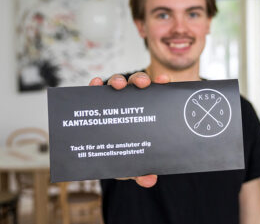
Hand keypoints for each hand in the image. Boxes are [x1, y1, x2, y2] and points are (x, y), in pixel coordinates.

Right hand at [88, 71, 168, 187]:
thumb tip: (149, 180)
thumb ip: (141, 172)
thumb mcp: (133, 166)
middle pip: (136, 84)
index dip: (160, 84)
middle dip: (140, 79)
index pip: (155, 94)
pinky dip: (95, 84)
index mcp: (145, 111)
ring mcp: (112, 100)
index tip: (165, 81)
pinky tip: (96, 83)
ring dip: (118, 80)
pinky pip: (94, 91)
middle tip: (143, 84)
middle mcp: (130, 101)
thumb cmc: (124, 157)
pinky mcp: (95, 102)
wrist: (105, 159)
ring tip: (118, 85)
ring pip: (116, 83)